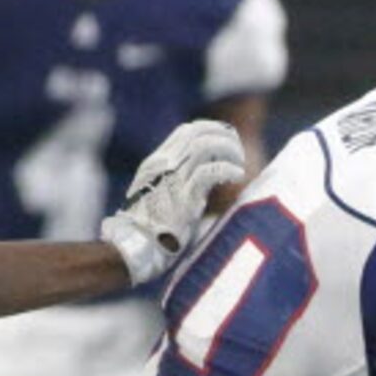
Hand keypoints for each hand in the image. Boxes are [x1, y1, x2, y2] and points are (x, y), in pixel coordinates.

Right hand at [101, 120, 248, 286]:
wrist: (137, 246)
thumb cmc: (151, 225)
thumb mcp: (159, 192)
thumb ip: (176, 178)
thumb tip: (203, 171)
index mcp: (157, 162)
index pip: (186, 131)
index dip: (211, 130)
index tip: (228, 140)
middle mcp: (163, 165)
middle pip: (198, 133)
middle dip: (224, 136)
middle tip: (238, 152)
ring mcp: (173, 179)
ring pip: (204, 146)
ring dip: (228, 150)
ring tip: (239, 165)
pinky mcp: (184, 198)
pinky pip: (210, 172)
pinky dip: (228, 169)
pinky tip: (237, 176)